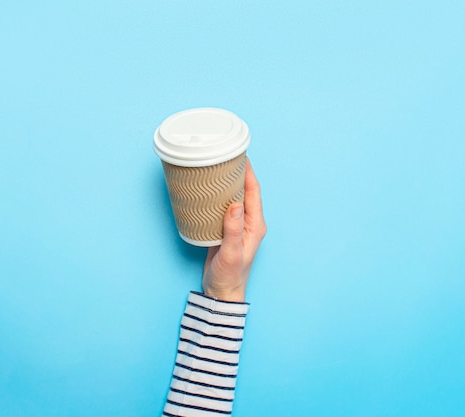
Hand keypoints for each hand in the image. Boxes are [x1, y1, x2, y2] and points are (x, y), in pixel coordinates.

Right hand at [202, 157, 266, 301]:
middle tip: (225, 155)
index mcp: (256, 225)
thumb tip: (236, 203)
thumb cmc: (229, 276)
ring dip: (227, 182)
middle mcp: (249, 222)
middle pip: (246, 190)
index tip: (240, 155)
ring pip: (234, 196)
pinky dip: (218, 195)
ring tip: (216, 167)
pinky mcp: (226, 228)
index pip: (254, 191)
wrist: (222, 292)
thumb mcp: (230, 253)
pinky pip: (224, 206)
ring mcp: (238, 225)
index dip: (248, 172)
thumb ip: (233, 229)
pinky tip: (208, 189)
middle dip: (238, 172)